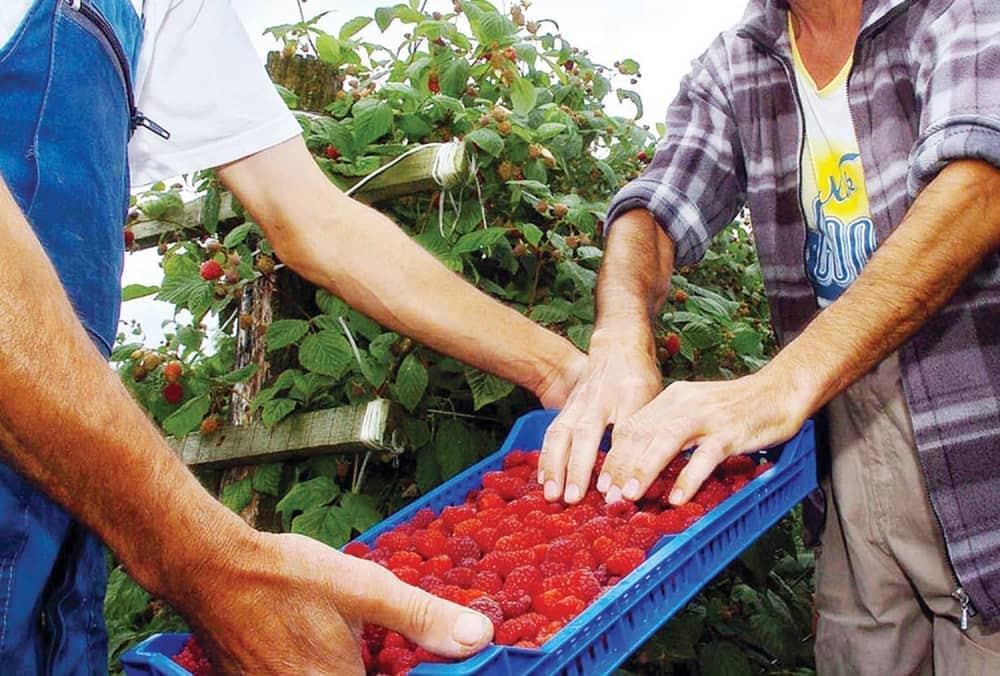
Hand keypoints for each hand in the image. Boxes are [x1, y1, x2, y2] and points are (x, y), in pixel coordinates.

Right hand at [176, 532, 492, 673]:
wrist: (211, 569)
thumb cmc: (285, 576)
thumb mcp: (365, 589)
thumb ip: (423, 618)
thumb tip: (479, 637)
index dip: (414, 675)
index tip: (428, 665)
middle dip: (381, 667)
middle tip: (379, 645)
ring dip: (354, 666)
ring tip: (352, 641)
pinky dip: (327, 667)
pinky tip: (320, 642)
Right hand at [537, 328, 662, 503]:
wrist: (616, 347)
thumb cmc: (639, 378)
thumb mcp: (653, 398)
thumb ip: (649, 430)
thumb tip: (646, 472)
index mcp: (629, 395)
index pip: (624, 431)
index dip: (618, 461)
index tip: (613, 491)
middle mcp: (599, 400)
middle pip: (585, 433)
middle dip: (578, 467)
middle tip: (574, 498)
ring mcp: (578, 403)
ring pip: (562, 434)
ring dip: (554, 466)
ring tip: (551, 494)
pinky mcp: (566, 408)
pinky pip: (552, 434)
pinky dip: (545, 458)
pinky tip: (543, 480)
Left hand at [596, 370, 807, 504]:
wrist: (780, 390)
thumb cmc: (736, 406)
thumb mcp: (695, 409)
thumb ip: (671, 428)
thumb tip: (642, 458)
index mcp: (672, 398)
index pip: (633, 426)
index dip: (614, 455)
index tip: (601, 481)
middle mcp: (684, 404)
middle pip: (642, 434)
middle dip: (621, 467)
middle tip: (607, 496)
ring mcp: (708, 417)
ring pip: (666, 442)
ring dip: (644, 470)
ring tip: (628, 496)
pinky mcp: (731, 432)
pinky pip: (705, 457)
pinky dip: (689, 478)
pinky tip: (677, 498)